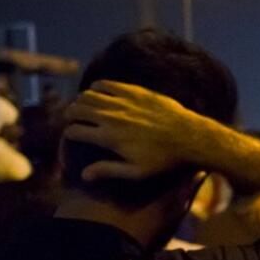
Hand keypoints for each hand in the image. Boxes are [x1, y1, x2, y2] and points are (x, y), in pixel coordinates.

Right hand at [63, 80, 208, 180]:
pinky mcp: (134, 91)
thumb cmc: (164, 159)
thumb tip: (84, 175)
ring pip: (88, 94)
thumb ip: (108, 170)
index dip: (69, 133)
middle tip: (72, 117)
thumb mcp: (137, 172)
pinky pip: (106, 84)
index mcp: (109, 138)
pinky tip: (98, 92)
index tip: (72, 135)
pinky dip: (97, 87)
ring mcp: (123, 102)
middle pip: (76, 109)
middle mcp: (112, 117)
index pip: (74, 131)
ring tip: (83, 106)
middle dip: (70, 114)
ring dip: (81, 100)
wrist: (190, 137)